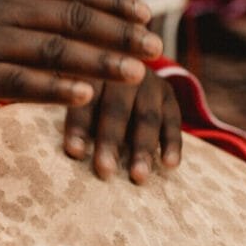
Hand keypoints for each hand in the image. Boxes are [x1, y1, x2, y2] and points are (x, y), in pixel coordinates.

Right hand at [0, 0, 162, 107]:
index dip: (111, 2)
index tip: (144, 14)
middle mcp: (0, 8)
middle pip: (72, 19)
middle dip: (118, 33)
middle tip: (155, 46)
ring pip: (54, 50)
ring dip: (99, 62)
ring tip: (136, 74)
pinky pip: (18, 81)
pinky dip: (54, 87)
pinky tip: (84, 95)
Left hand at [63, 67, 181, 183]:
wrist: (125, 70)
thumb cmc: (91, 98)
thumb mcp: (79, 98)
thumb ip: (77, 119)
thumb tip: (73, 152)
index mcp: (92, 73)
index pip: (84, 102)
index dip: (79, 127)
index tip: (74, 152)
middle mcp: (122, 74)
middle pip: (116, 109)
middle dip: (110, 141)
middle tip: (105, 170)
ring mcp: (149, 83)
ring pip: (147, 117)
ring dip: (142, 149)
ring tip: (138, 176)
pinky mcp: (169, 95)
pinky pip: (173, 122)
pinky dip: (172, 144)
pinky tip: (170, 165)